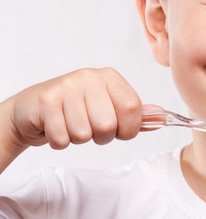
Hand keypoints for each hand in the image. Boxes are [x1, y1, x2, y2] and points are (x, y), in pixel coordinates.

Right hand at [0, 68, 142, 170]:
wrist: (30, 110)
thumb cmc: (74, 111)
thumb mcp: (107, 108)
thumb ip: (134, 114)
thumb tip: (162, 117)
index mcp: (109, 77)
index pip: (133, 108)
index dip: (129, 129)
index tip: (119, 130)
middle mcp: (89, 77)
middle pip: (108, 125)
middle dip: (100, 137)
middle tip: (88, 128)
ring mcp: (66, 87)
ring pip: (84, 134)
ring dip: (78, 139)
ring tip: (70, 124)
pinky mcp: (46, 101)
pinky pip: (63, 138)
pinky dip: (60, 141)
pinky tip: (55, 127)